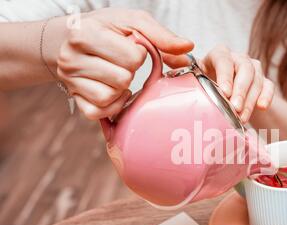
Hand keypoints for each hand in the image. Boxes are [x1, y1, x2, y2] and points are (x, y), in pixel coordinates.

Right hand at [55, 8, 193, 119]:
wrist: (70, 38)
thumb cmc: (106, 29)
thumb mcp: (133, 22)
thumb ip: (161, 35)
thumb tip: (187, 47)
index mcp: (85, 33)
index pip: (132, 57)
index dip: (139, 54)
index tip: (131, 48)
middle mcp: (71, 58)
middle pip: (122, 79)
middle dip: (130, 72)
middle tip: (123, 63)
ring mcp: (70, 80)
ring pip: (109, 97)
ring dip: (121, 89)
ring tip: (118, 75)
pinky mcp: (74, 98)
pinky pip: (98, 112)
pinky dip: (111, 106)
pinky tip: (113, 91)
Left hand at [166, 45, 274, 122]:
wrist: (224, 96)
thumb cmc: (205, 88)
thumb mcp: (193, 80)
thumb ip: (181, 70)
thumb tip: (165, 62)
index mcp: (217, 56)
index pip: (223, 58)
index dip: (225, 75)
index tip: (224, 93)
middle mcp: (237, 59)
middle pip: (244, 68)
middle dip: (240, 90)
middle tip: (235, 109)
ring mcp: (252, 69)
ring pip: (257, 78)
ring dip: (250, 99)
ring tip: (243, 117)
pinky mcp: (264, 81)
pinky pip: (269, 86)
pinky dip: (266, 96)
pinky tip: (262, 107)